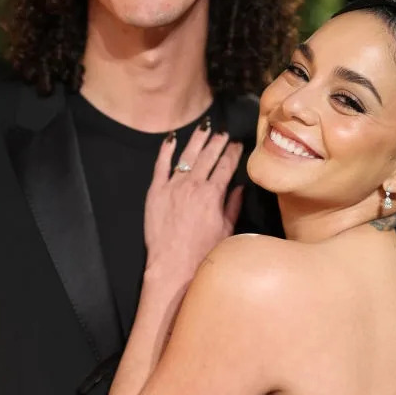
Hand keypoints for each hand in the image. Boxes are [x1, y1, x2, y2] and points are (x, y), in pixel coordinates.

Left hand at [144, 124, 243, 289]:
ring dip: (197, 140)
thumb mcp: (226, 230)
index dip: (233, 153)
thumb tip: (239, 188)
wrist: (173, 266)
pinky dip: (166, 150)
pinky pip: (161, 165)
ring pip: (187, 156)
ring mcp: (172, 186)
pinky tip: (171, 139)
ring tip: (204, 128)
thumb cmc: (202, 254)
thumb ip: (232, 206)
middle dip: (217, 142)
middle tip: (223, 133)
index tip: (237, 145)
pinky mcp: (155, 191)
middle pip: (208, 156)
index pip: (226, 166)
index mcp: (213, 194)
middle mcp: (193, 186)